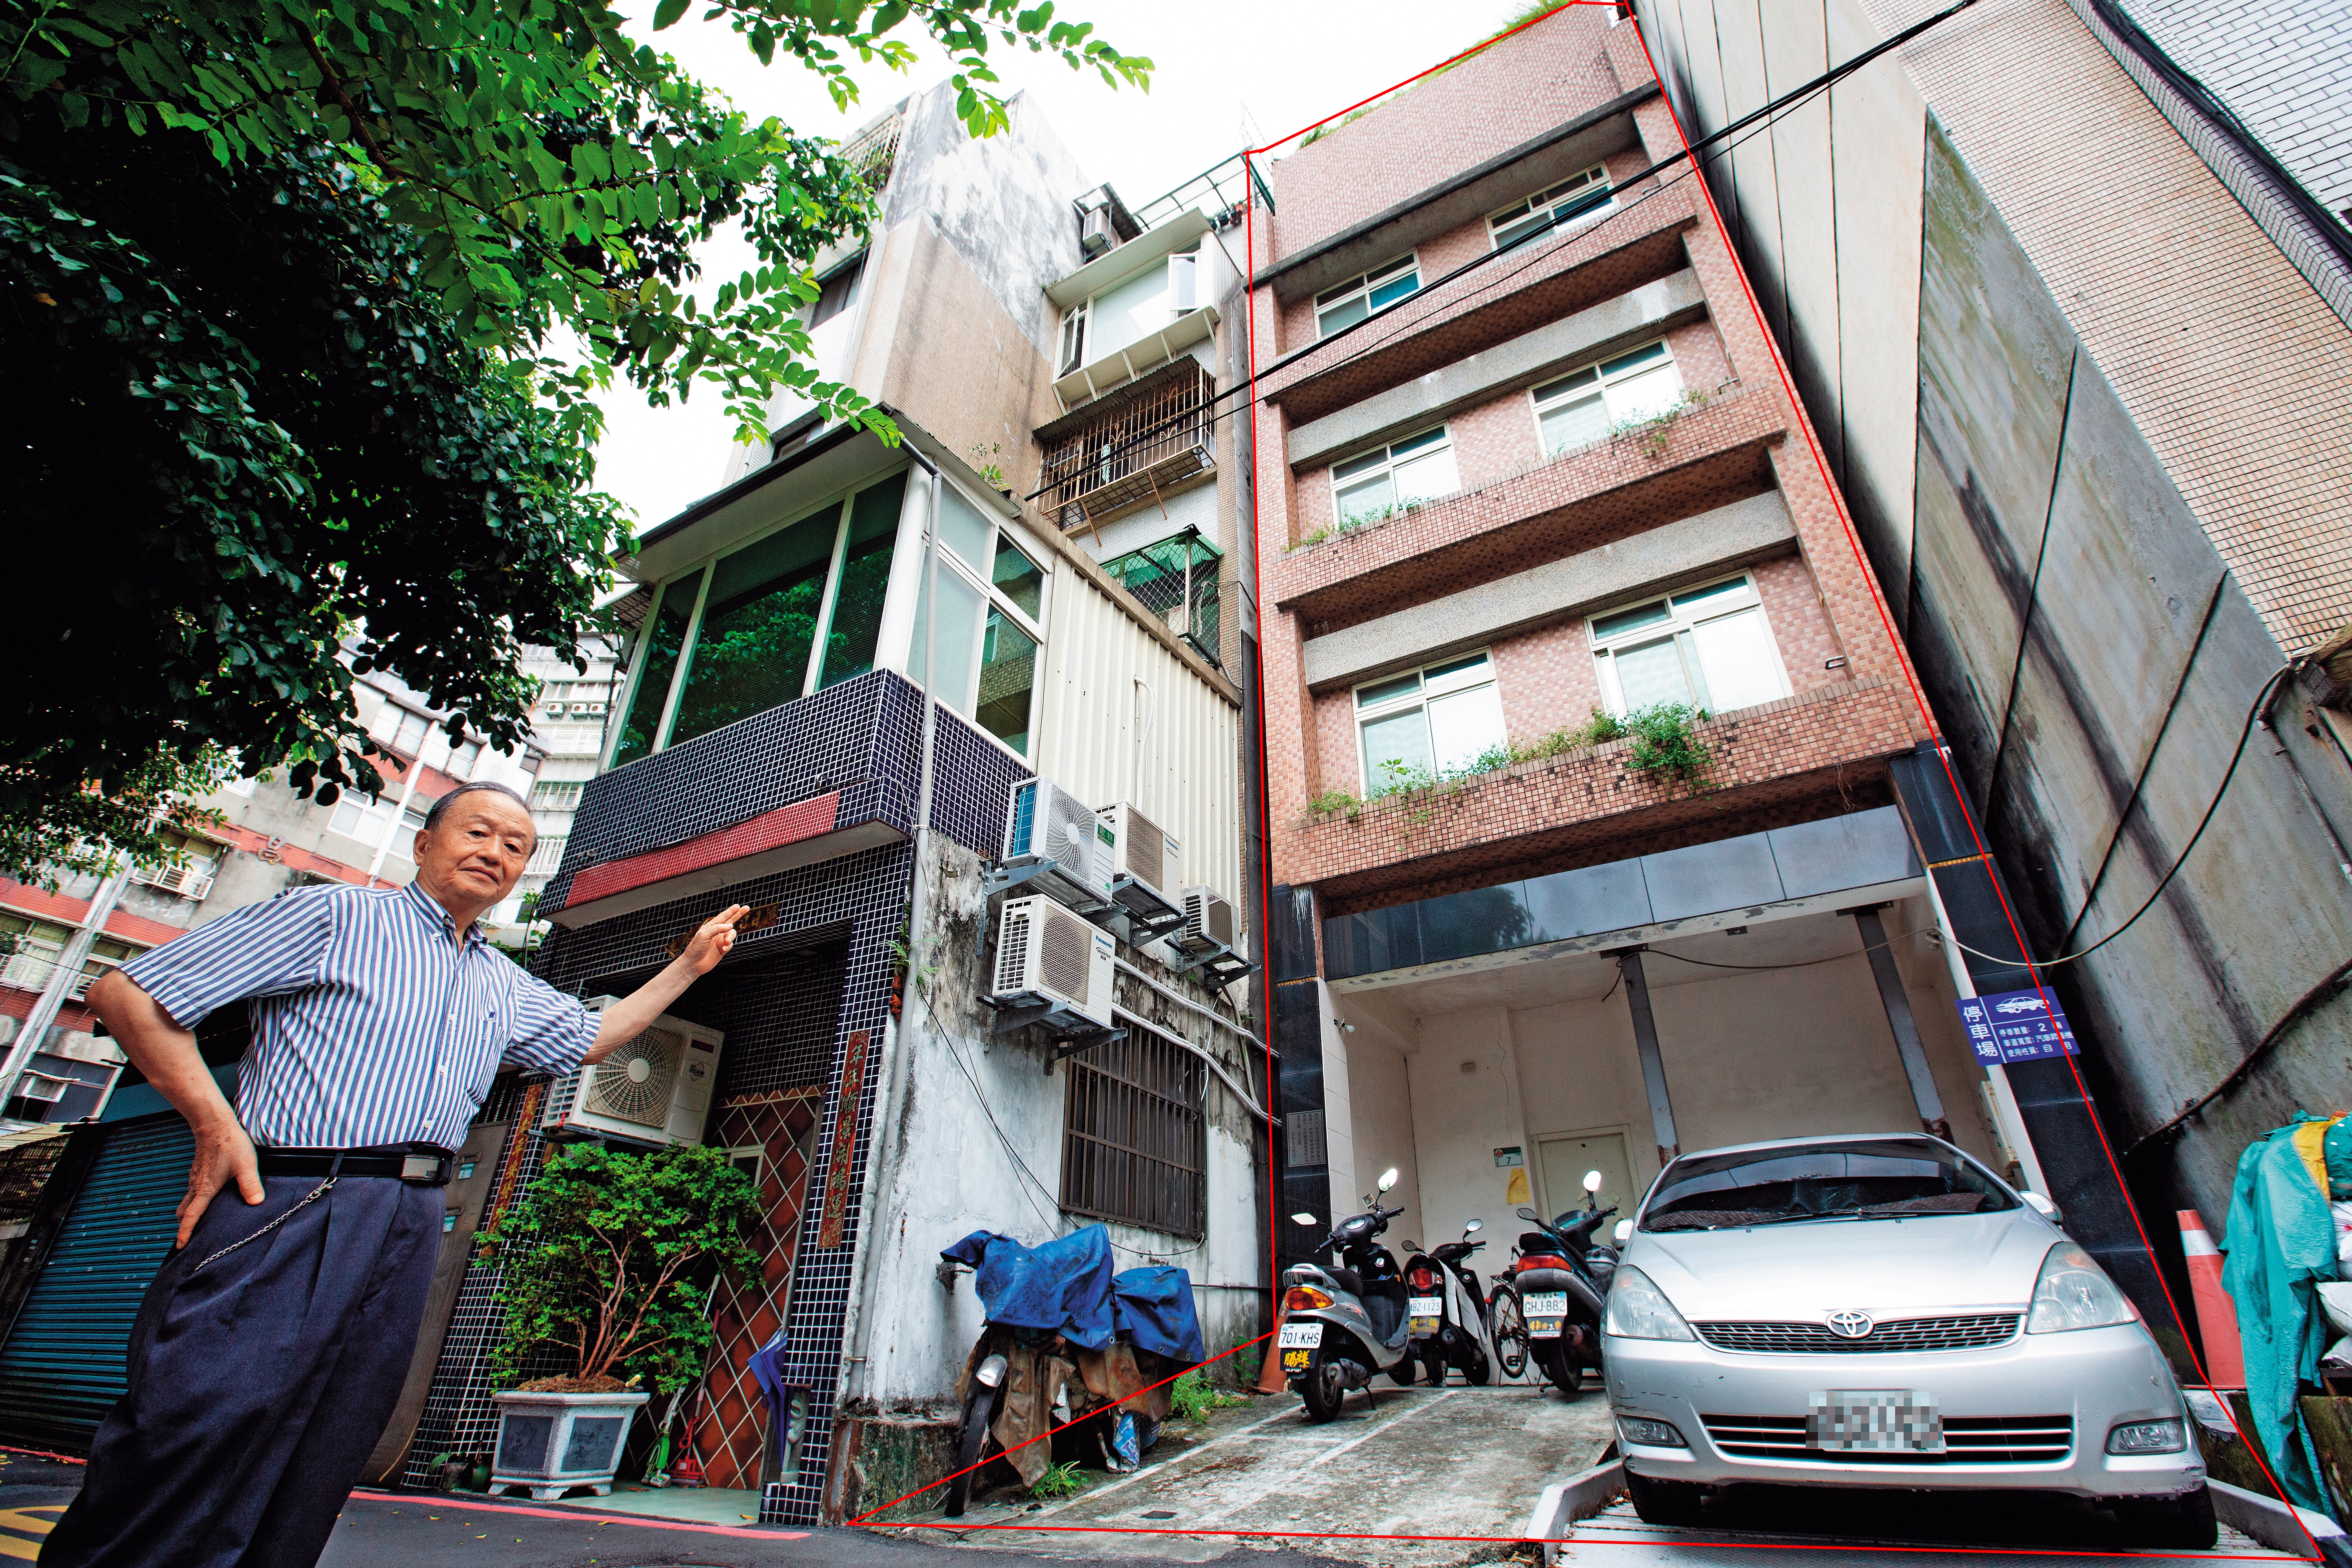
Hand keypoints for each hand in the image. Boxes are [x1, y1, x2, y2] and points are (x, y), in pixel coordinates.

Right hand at [177, 1118, 261, 1246]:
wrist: (214, 1124)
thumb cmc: (230, 1144)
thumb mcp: (246, 1165)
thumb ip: (250, 1184)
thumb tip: (256, 1202)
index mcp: (205, 1189)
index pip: (191, 1215)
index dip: (185, 1232)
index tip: (179, 1246)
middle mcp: (196, 1186)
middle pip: (184, 1212)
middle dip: (183, 1226)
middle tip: (186, 1241)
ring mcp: (195, 1178)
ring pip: (186, 1201)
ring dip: (187, 1214)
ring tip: (194, 1225)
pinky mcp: (197, 1172)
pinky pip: (191, 1192)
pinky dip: (192, 1202)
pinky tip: (204, 1202)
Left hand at [676, 904, 748, 976]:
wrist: (693, 964)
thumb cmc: (695, 948)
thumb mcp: (703, 935)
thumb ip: (717, 928)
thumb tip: (731, 926)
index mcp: (710, 927)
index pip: (723, 917)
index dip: (730, 911)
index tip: (738, 906)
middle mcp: (716, 932)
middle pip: (731, 921)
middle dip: (739, 914)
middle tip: (747, 908)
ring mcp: (720, 941)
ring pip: (732, 934)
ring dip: (731, 937)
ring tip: (726, 942)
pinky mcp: (723, 949)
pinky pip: (730, 945)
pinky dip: (728, 946)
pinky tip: (723, 949)